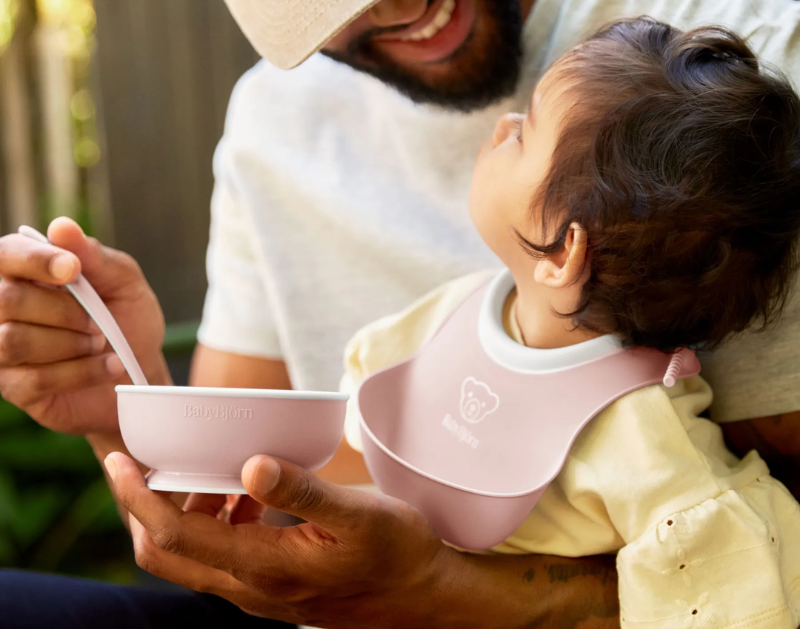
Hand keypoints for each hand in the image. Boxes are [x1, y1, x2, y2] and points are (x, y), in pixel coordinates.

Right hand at [0, 217, 169, 435]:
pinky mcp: (14, 386)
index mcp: (28, 270)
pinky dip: (81, 372)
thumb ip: (95, 256)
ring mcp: (3, 348)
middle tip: (99, 322)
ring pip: (13, 341)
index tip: (73, 269)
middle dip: (64, 311)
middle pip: (7, 300)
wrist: (140, 372)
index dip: (36, 260)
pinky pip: (34, 379)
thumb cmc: (128, 320)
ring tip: (101, 343)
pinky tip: (107, 366)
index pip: (6, 255)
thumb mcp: (125, 282)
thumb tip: (61, 226)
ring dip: (71, 343)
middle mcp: (5, 306)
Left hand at [106, 452, 456, 627]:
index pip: (176, 537)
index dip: (140, 499)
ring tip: (201, 469)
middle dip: (142, 508)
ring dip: (182, 512)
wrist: (425, 595)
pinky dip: (215, 520)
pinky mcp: (274, 585)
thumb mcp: (356, 514)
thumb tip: (250, 465)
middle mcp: (251, 589)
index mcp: (264, 569)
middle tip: (137, 462)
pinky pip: (223, 555)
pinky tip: (245, 491)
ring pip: (194, 556)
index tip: (118, 463)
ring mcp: (260, 591)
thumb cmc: (397, 551)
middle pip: (168, 554)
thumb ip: (302, 491)